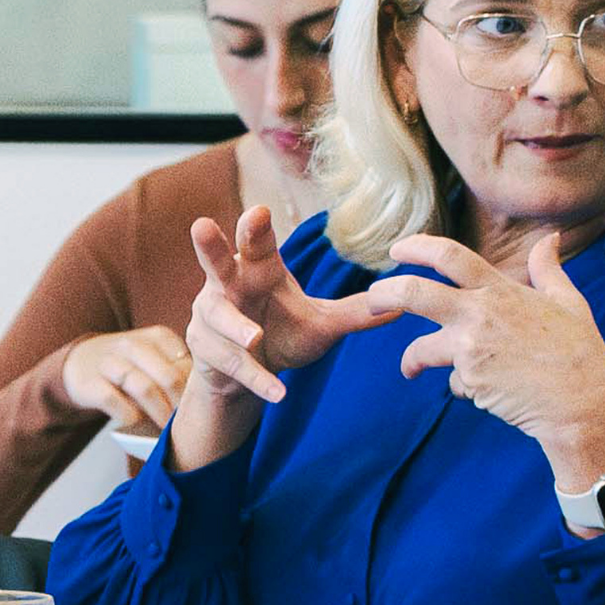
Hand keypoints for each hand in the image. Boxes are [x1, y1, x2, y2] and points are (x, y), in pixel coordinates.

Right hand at [62, 326, 189, 428]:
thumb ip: (178, 371)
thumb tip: (203, 400)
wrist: (81, 362)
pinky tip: (138, 423)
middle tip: (186, 423)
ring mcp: (110, 362)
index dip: (195, 390)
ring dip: (159, 413)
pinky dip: (130, 416)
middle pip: (169, 376)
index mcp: (158, 337)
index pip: (186, 363)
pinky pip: (115, 401)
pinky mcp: (90, 382)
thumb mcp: (156, 357)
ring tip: (166, 429)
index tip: (200, 407)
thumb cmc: (131, 364)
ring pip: (144, 388)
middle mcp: (133, 345)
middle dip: (180, 404)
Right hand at [171, 207, 399, 469]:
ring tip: (254, 337)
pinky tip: (277, 393)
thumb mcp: (321, 324)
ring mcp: (211, 317)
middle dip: (209, 245)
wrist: (246, 377)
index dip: (255, 227)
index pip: (257, 243)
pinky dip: (257, 377)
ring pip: (219, 317)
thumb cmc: (282, 335)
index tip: (259, 211)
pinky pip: (232, 363)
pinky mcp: (206, 351)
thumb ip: (355, 314)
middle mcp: (228, 284)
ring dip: (236, 327)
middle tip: (202, 226)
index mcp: (258, 268)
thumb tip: (402, 306)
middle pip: (216, 261)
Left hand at [367, 232, 604, 490]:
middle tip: (371, 299)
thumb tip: (550, 238)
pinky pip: (452, 382)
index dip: (418, 247)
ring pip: (419, 349)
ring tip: (409, 370)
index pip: (449, 256)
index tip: (398, 250)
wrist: (583, 403)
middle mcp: (480, 315)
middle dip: (384, 294)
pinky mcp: (470, 382)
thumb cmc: (581, 352)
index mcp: (501, 290)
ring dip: (410, 360)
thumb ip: (549, 268)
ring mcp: (471, 350)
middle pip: (414, 294)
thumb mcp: (569, 301)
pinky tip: (487, 392)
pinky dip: (462, 386)